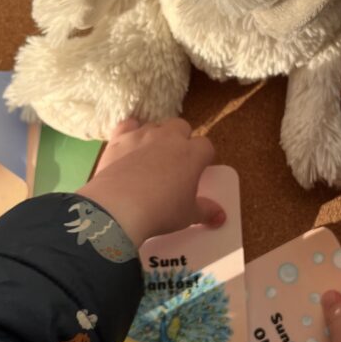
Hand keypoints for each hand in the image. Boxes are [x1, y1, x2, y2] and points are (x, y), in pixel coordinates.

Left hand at [78, 118, 224, 246]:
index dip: (202, 156)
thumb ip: (206, 211)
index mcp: (192, 154)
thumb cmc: (161, 211)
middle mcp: (169, 137)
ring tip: (150, 157)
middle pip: (181, 126)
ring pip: (155, 125)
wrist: (119, 206)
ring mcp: (143, 134)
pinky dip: (130, 132)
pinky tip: (128, 146)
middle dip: (181, 139)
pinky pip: (128, 125)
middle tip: (175, 161)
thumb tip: (221, 216)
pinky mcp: (119, 138)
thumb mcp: (188, 215)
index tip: (198, 169)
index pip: (205, 146)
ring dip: (156, 137)